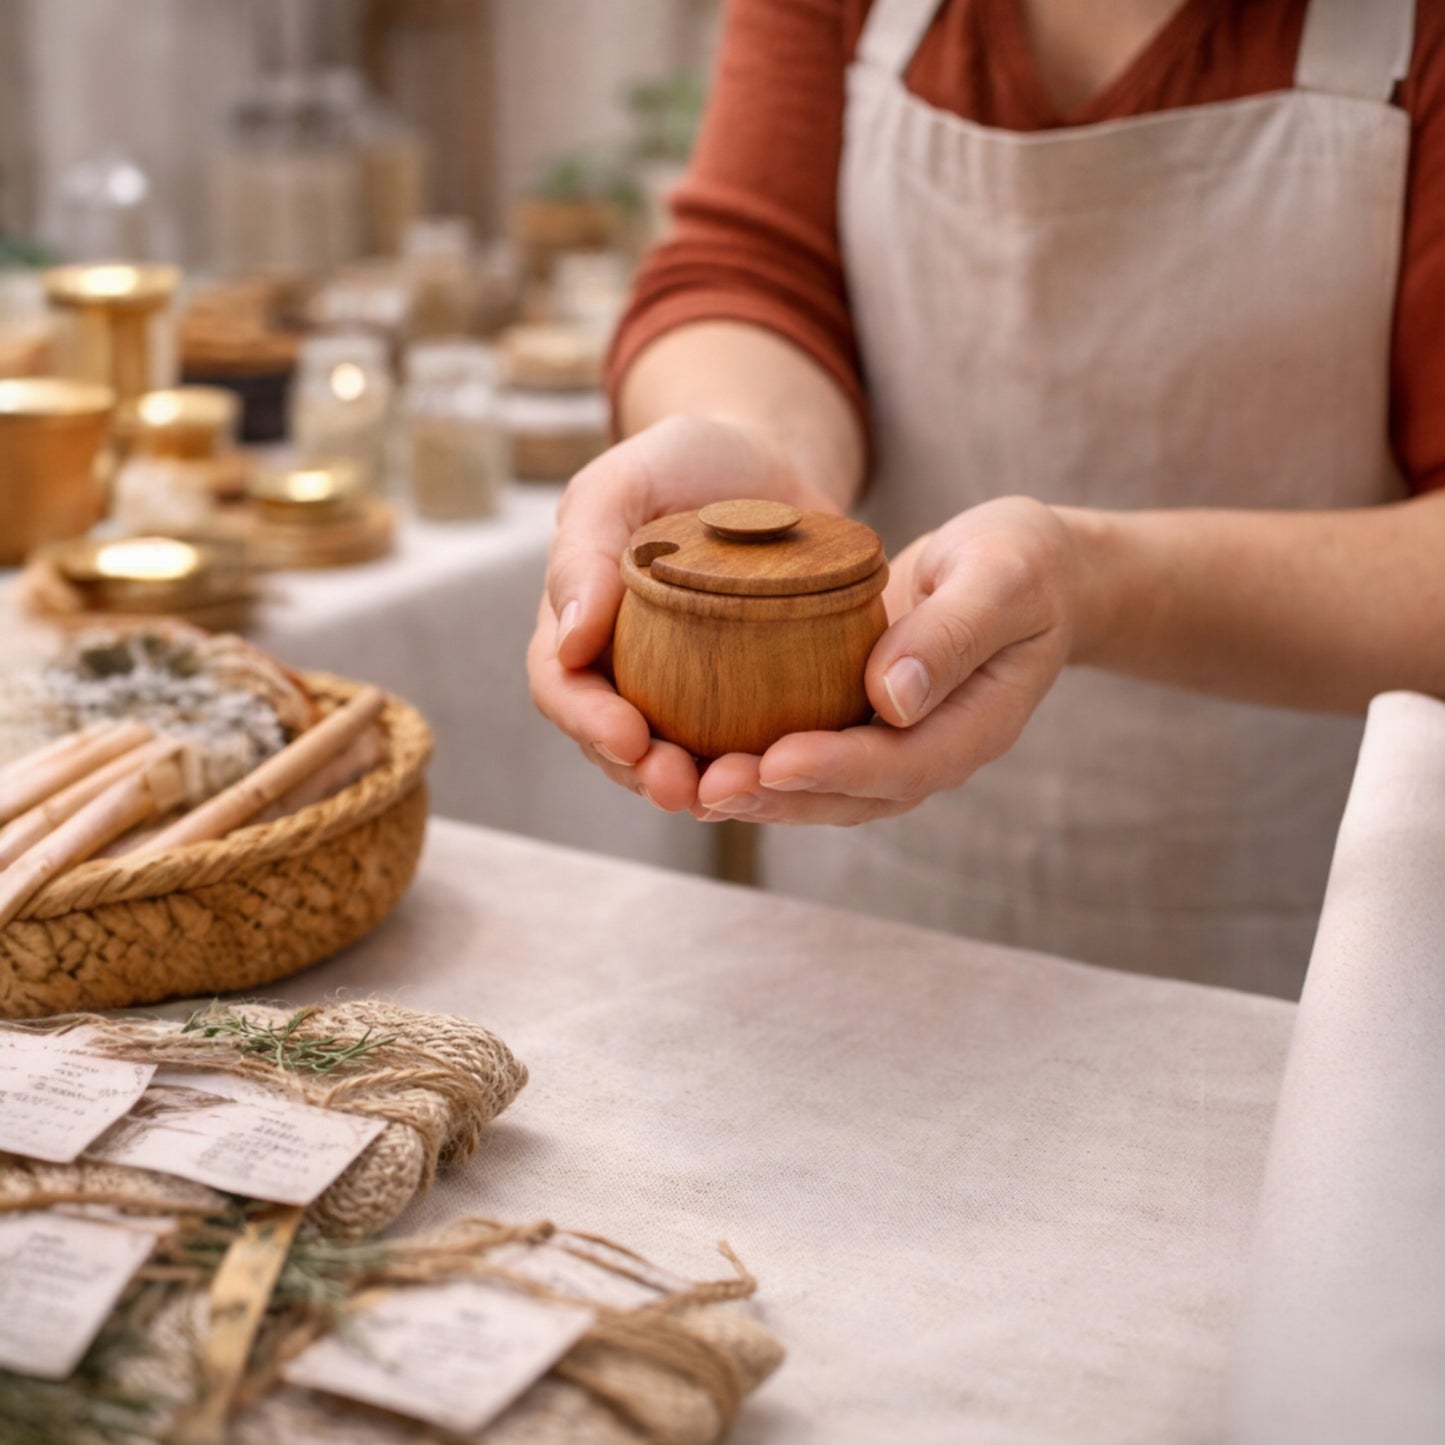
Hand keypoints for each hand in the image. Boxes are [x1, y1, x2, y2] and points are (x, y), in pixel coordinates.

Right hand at [528, 414, 841, 809]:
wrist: (769, 462)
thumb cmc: (684, 460)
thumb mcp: (626, 479)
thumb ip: (586, 548)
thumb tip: (567, 644)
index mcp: (577, 624)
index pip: (562, 688)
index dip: (586, 723)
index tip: (629, 738)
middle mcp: (624, 670)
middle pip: (615, 744)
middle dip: (641, 775)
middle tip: (682, 788)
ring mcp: (684, 692)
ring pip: (678, 758)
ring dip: (700, 787)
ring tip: (732, 794)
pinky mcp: (746, 698)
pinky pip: (745, 744)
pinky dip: (760, 766)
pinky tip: (787, 774)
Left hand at [691, 496, 1084, 823]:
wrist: (1026, 569)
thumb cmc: (1021, 562)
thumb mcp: (1001, 579)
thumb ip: (953, 634)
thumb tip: (891, 698)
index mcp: (973, 726)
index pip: (902, 765)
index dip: (838, 770)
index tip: (776, 761)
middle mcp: (927, 750)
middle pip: (849, 796)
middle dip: (776, 798)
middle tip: (706, 786)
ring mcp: (890, 743)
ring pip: (817, 789)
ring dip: (753, 792)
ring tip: (684, 781)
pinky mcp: (856, 722)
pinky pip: (802, 752)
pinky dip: (751, 758)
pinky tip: (692, 748)